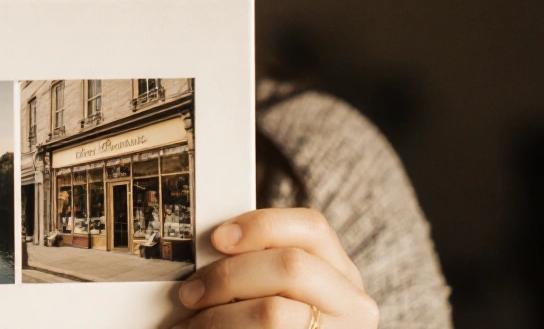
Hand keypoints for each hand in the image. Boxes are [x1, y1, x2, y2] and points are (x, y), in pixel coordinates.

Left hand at [173, 208, 378, 328]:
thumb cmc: (278, 322)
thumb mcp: (281, 290)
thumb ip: (259, 267)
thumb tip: (208, 249)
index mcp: (340, 272)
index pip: (311, 228)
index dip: (261, 225)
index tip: (217, 238)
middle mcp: (353, 303)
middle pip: (290, 266)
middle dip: (229, 276)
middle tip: (190, 293)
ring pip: (273, 312)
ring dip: (220, 316)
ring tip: (192, 324)